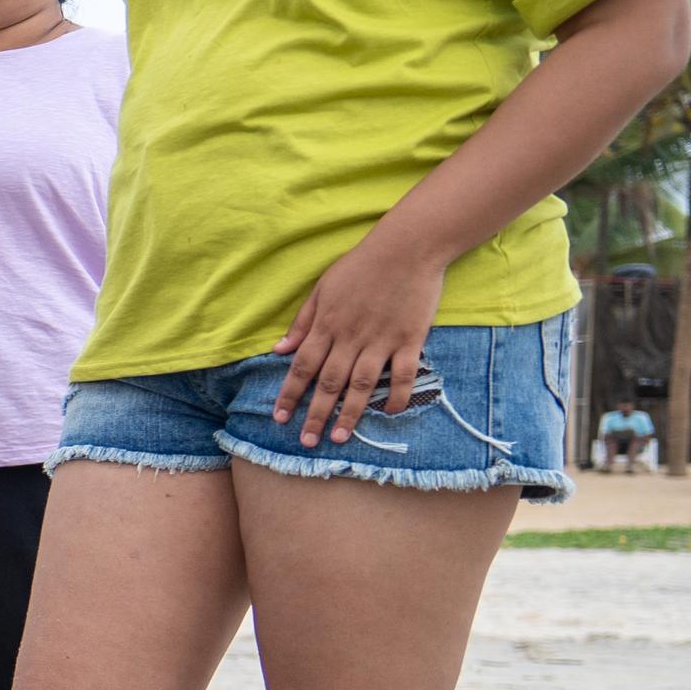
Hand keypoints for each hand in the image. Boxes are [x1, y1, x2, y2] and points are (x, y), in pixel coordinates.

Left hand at [269, 229, 444, 445]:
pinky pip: (403, 374)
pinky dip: (397, 396)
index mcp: (326, 325)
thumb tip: (280, 350)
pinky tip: (390, 413)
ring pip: (361, 385)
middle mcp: (350, 337)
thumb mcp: (322, 288)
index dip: (290, 394)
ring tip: (339, 437)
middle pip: (329, 383)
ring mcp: (381, 340)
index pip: (302, 367)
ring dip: (349, 414)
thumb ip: (303, 322)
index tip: (280, 417)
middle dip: (315, 414)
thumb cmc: (361, 265)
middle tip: (306, 442)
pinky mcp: (410, 339)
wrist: (408, 247)